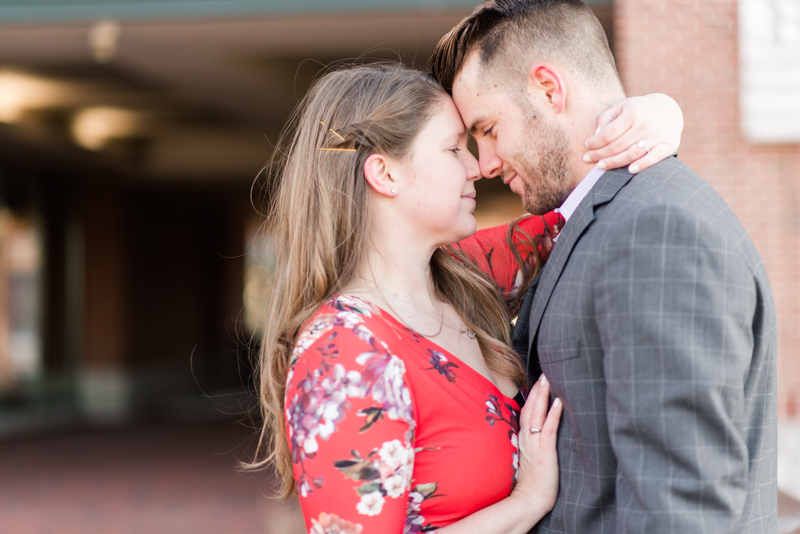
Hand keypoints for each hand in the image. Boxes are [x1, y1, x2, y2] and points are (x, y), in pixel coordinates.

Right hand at [511, 374, 561, 516]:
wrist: (530, 501)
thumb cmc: (533, 483)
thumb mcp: (531, 459)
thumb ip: (532, 444)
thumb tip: (538, 434)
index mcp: (523, 440)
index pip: (525, 413)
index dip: (531, 397)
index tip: (537, 382)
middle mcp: (526, 439)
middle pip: (528, 409)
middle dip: (536, 390)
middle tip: (543, 374)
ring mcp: (534, 445)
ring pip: (536, 415)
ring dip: (542, 396)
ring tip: (547, 380)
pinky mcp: (544, 453)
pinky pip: (547, 429)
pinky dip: (553, 415)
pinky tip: (558, 403)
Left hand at [583, 93, 683, 173]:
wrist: (669, 109)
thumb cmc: (638, 110)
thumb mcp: (622, 106)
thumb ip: (606, 118)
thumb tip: (597, 134)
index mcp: (633, 113)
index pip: (608, 133)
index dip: (595, 142)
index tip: (587, 146)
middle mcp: (646, 124)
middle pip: (618, 145)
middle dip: (599, 154)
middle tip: (587, 159)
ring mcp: (658, 135)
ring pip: (632, 153)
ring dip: (614, 162)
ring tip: (600, 166)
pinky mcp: (669, 144)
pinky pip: (654, 157)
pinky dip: (642, 165)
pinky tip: (630, 170)